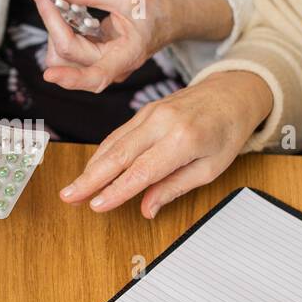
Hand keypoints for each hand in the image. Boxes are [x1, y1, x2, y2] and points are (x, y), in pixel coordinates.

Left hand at [31, 0, 177, 92]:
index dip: (70, 79)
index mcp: (126, 57)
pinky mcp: (93, 55)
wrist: (170, 17)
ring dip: (53, 27)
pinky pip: (67, 47)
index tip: (48, 76)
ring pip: (62, 56)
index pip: (95, 76)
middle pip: (68, 57)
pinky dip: (59, 26)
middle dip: (52, 25)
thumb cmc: (156, 9)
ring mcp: (100, 63)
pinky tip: (64, 6)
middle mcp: (110, 67)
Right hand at [59, 70, 273, 217]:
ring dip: (91, 167)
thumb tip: (147, 208)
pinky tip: (91, 169)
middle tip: (69, 196)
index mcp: (184, 139)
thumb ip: (175, 187)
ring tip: (73, 188)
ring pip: (113, 143)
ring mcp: (150, 113)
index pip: (142, 171)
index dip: (116, 191)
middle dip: (90, 179)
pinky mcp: (144, 110)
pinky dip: (102, 153)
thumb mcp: (210, 168)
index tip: (97, 205)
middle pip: (118, 155)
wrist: (232, 93)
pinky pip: (118, 134)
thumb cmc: (226, 132)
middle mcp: (162, 122)